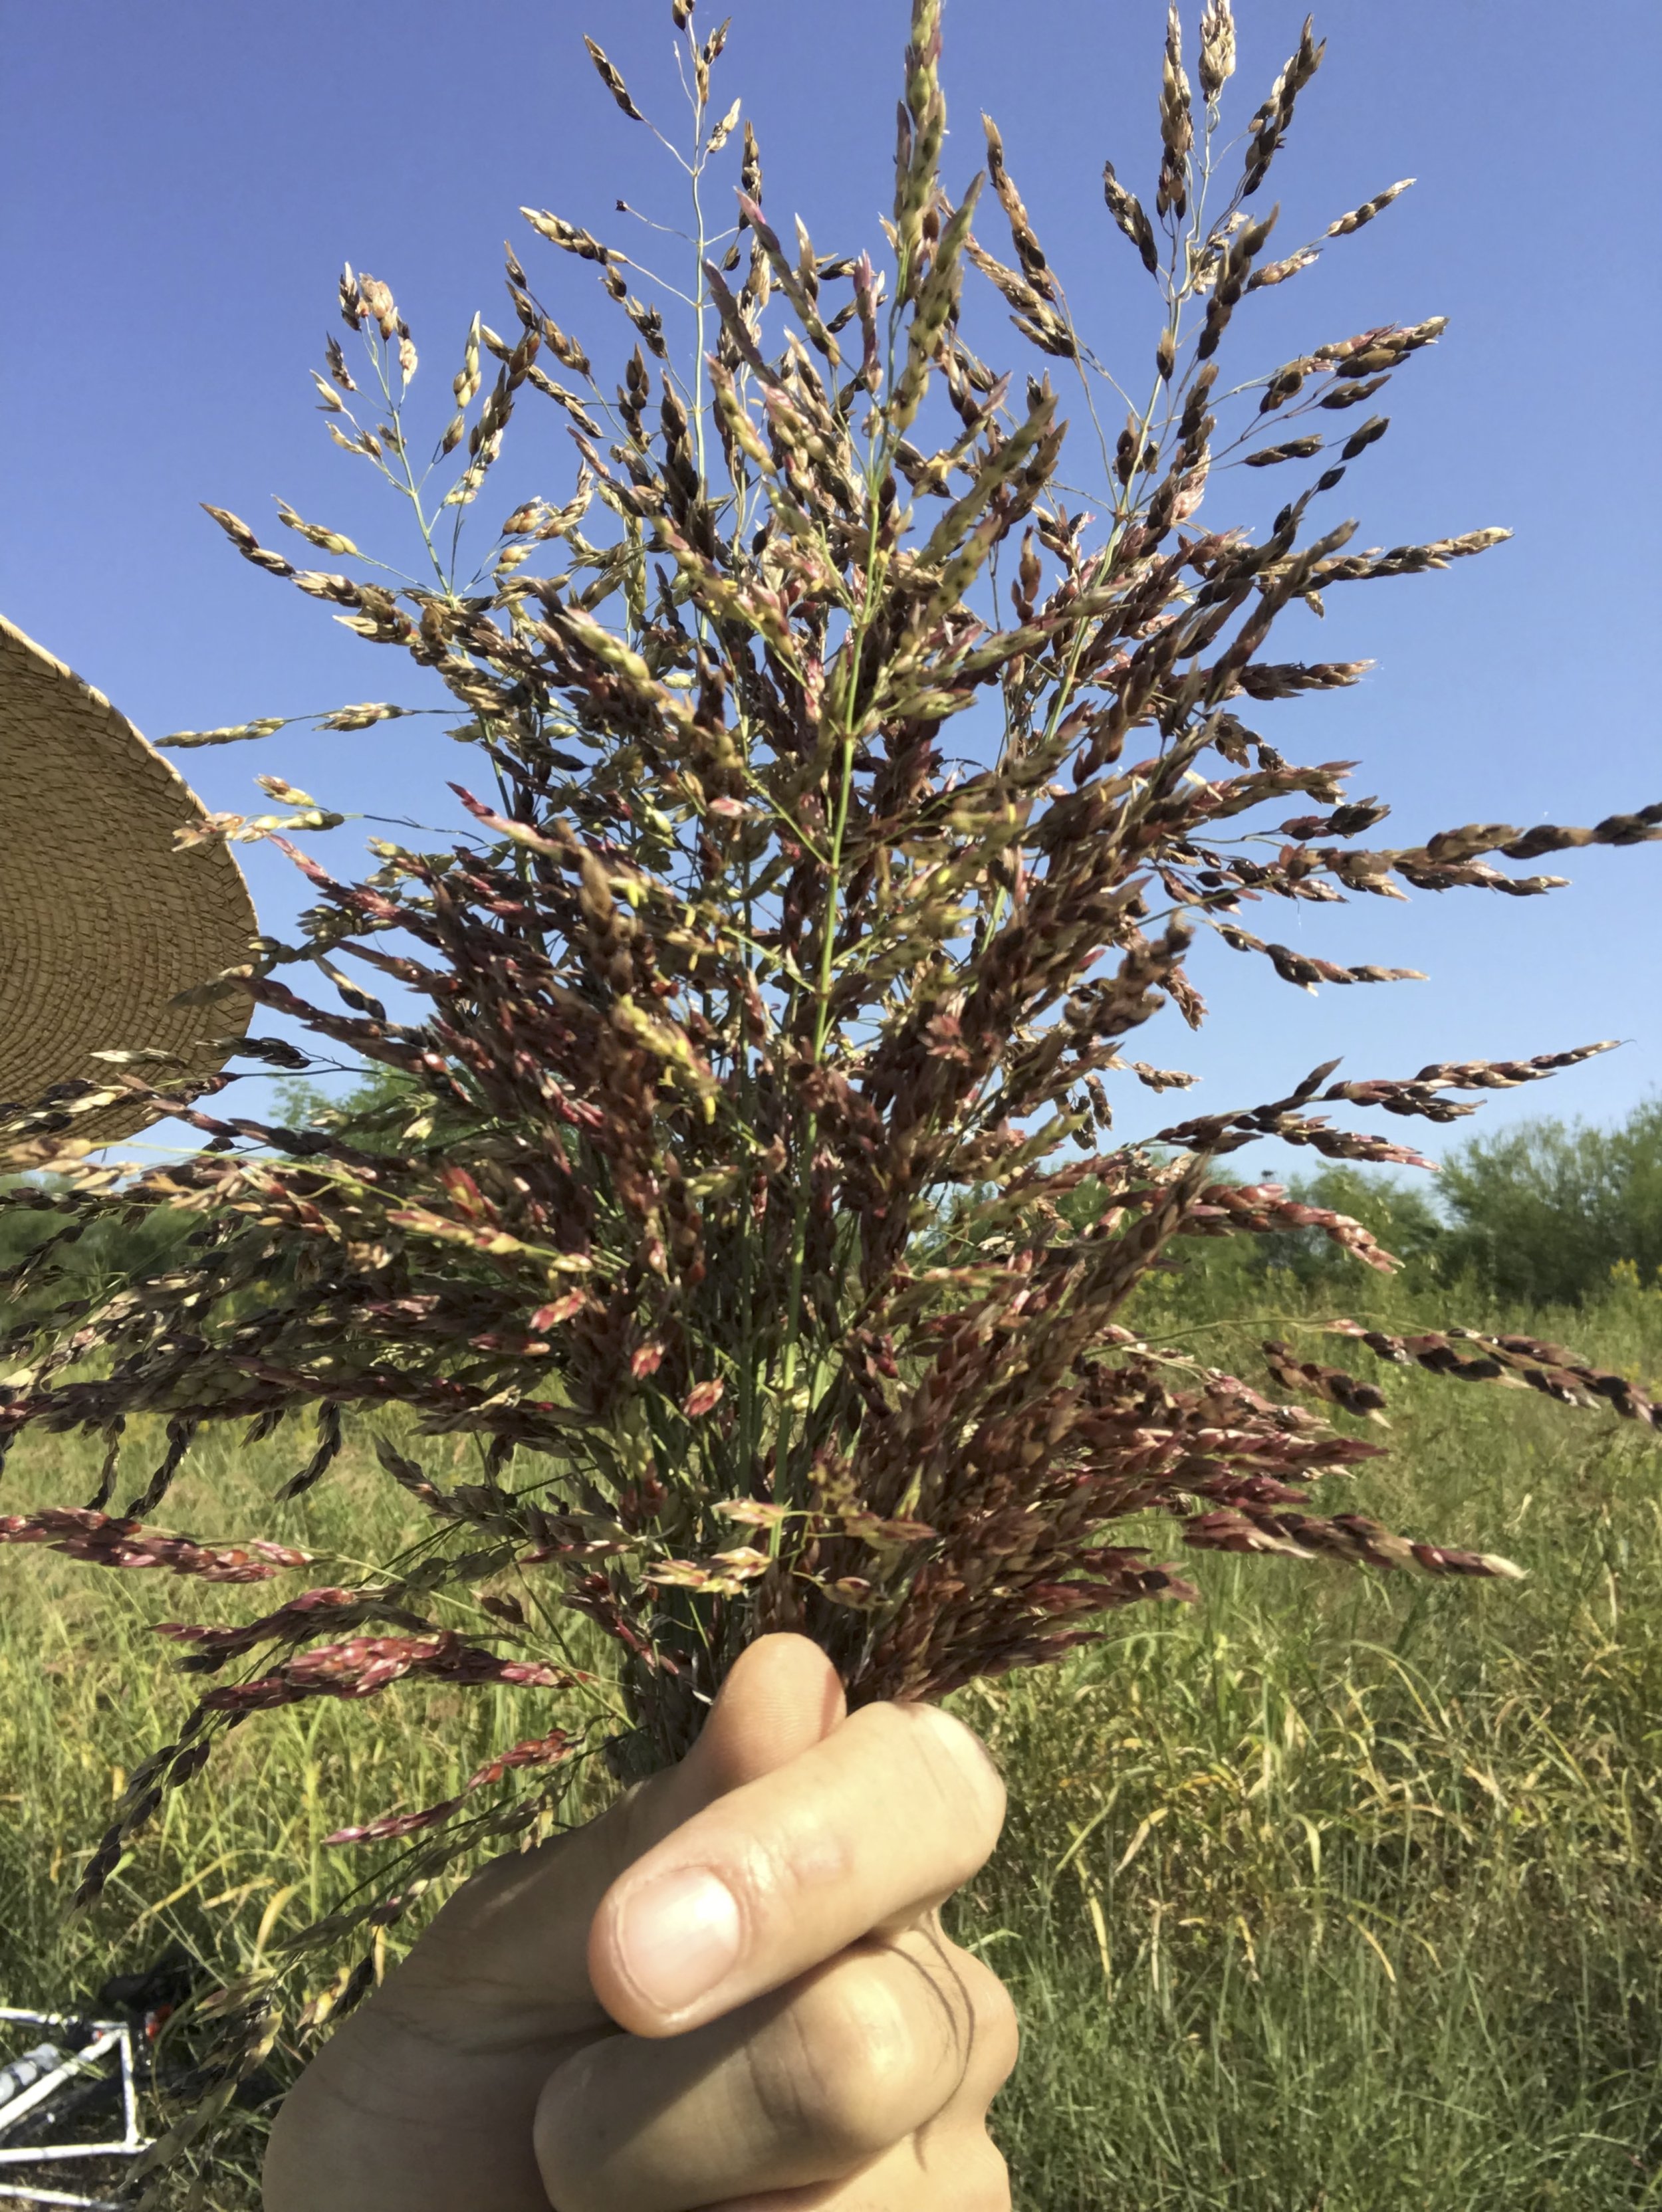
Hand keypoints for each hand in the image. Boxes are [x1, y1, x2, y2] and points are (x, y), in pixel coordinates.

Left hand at [263, 1633, 1016, 2209]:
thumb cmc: (447, 2102)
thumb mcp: (505, 1956)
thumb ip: (653, 1837)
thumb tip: (794, 1677)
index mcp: (845, 1859)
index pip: (933, 1786)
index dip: (806, 1853)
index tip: (628, 1951)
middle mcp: (933, 1993)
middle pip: (880, 2028)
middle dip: (671, 2096)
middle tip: (559, 2123)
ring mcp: (947, 2160)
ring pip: (862, 2185)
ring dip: (669, 2201)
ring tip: (606, 2202)